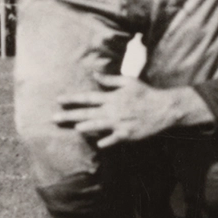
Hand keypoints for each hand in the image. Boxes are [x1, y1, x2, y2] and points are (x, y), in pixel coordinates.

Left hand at [57, 74, 210, 147]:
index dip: (72, 99)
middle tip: (54, 118)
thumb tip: (94, 74)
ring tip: (74, 128)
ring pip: (96, 127)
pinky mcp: (126, 135)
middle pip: (86, 114)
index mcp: (112, 97)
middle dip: (69, 115)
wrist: (164, 108)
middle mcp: (112, 111)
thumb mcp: (129, 81)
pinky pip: (111, 140)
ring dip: (84, 128)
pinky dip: (103, 142)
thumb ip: (110, 80)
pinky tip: (97, 143)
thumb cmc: (146, 93)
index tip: (58, 99)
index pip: (88, 98)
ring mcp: (119, 124)